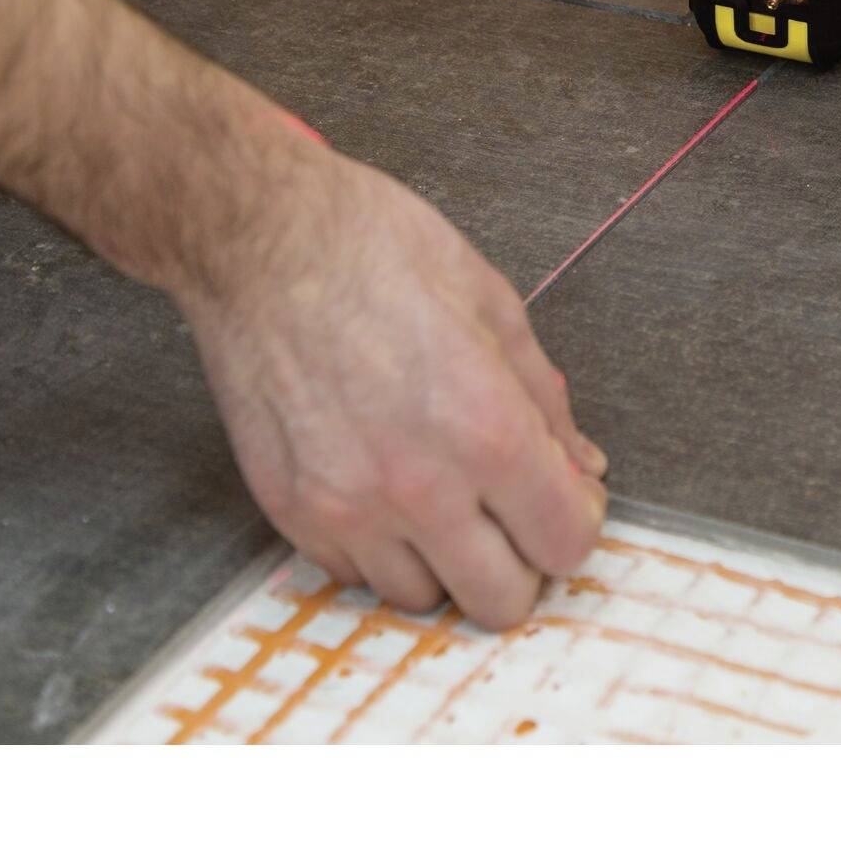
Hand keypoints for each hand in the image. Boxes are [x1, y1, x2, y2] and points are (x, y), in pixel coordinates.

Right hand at [177, 143, 607, 623]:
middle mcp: (418, 487)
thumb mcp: (493, 306)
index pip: (564, 545)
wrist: (260, 239)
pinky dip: (382, 549)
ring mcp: (347, 508)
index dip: (577, 523)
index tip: (566, 498)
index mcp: (485, 429)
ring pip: (424, 598)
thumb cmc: (377, 250)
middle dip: (521, 562)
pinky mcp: (289, 511)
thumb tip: (581, 466)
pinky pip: (354, 573)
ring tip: (442, 496)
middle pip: (500, 602)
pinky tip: (385, 490)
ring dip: (446, 560)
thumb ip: (546, 402)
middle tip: (512, 513)